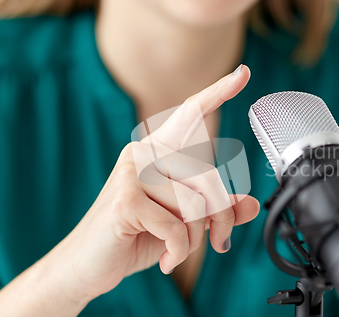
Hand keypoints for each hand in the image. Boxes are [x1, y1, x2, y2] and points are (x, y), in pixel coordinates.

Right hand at [46, 65, 258, 303]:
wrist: (87, 265)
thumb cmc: (136, 237)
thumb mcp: (184, 223)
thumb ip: (216, 210)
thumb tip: (251, 204)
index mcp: (158, 151)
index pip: (191, 114)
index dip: (218, 93)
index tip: (243, 73)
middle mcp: (143, 153)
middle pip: (209, 179)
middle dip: (220, 219)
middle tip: (217, 242)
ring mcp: (132, 173)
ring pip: (195, 205)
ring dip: (195, 239)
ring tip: (177, 250)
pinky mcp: (125, 198)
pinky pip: (176, 226)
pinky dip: (179, 251)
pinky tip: (165, 259)